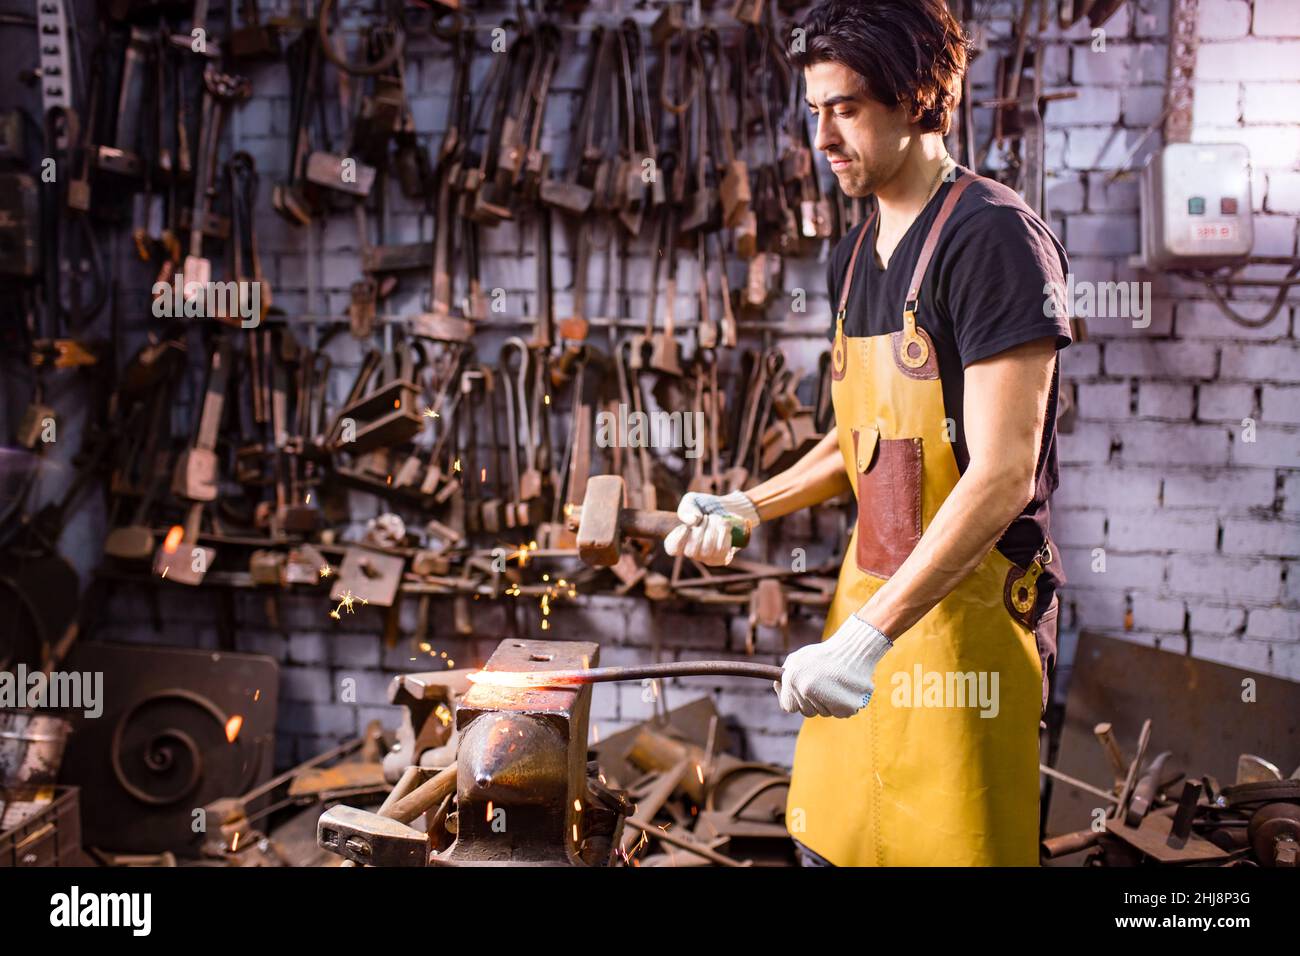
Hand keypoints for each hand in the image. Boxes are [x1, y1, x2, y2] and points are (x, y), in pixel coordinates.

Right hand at [662, 491, 759, 565]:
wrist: (730, 508)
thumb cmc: (707, 505)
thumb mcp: (693, 500)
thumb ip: (687, 508)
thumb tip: (692, 521)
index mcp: (680, 538)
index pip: (672, 548)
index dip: (677, 540)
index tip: (686, 527)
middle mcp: (692, 551)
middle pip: (690, 551)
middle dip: (700, 530)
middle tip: (706, 516)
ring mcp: (706, 557)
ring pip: (707, 551)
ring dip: (713, 529)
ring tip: (716, 518)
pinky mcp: (721, 558)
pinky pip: (721, 550)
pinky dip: (724, 534)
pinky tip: (725, 527)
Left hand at [774, 614, 891, 717]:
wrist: (853, 649)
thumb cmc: (823, 654)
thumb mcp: (797, 659)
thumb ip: (785, 674)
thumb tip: (778, 687)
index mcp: (793, 680)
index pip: (788, 706)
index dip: (795, 700)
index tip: (801, 694)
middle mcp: (807, 691)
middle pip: (807, 712)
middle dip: (813, 702)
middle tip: (822, 685)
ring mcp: (825, 699)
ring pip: (825, 713)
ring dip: (829, 703)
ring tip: (835, 683)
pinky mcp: (845, 706)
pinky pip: (840, 713)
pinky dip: (844, 705)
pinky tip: (845, 689)